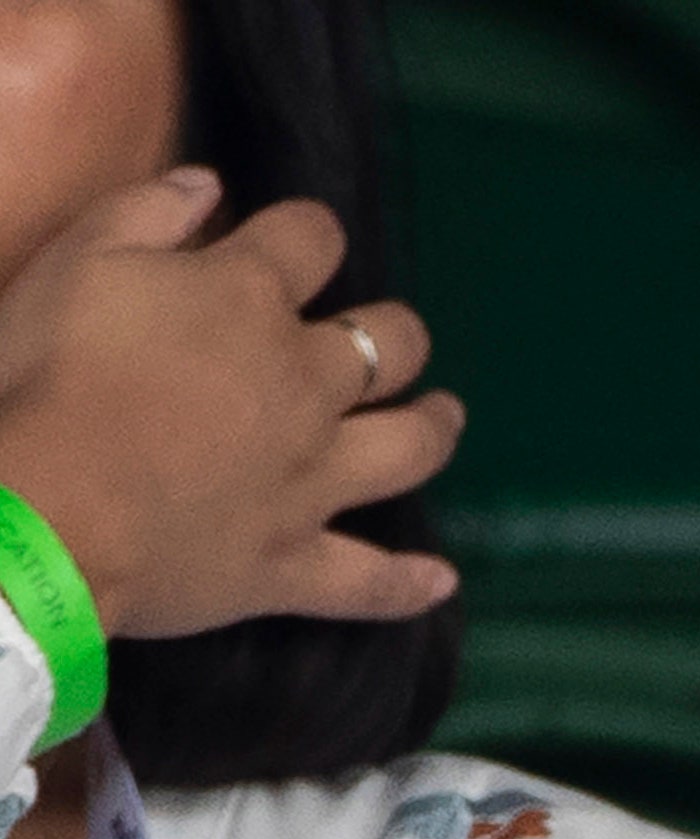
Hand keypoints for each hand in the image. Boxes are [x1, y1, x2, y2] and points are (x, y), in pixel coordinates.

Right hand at [0, 177, 459, 646]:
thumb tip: (208, 183)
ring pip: (406, 450)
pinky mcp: (295, 562)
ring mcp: (311, 479)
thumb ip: (143, 213)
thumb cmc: (45, 372)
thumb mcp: (75, 260)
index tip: (306, 238)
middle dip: (395, 333)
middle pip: (386, 345)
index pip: (310, 240)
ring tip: (444, 417)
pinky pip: (370, 580)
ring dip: (433, 430)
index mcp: (248, 298)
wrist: (49, 507)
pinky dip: (408, 585)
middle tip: (396, 337)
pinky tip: (442, 582)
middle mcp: (304, 384)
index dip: (310, 232)